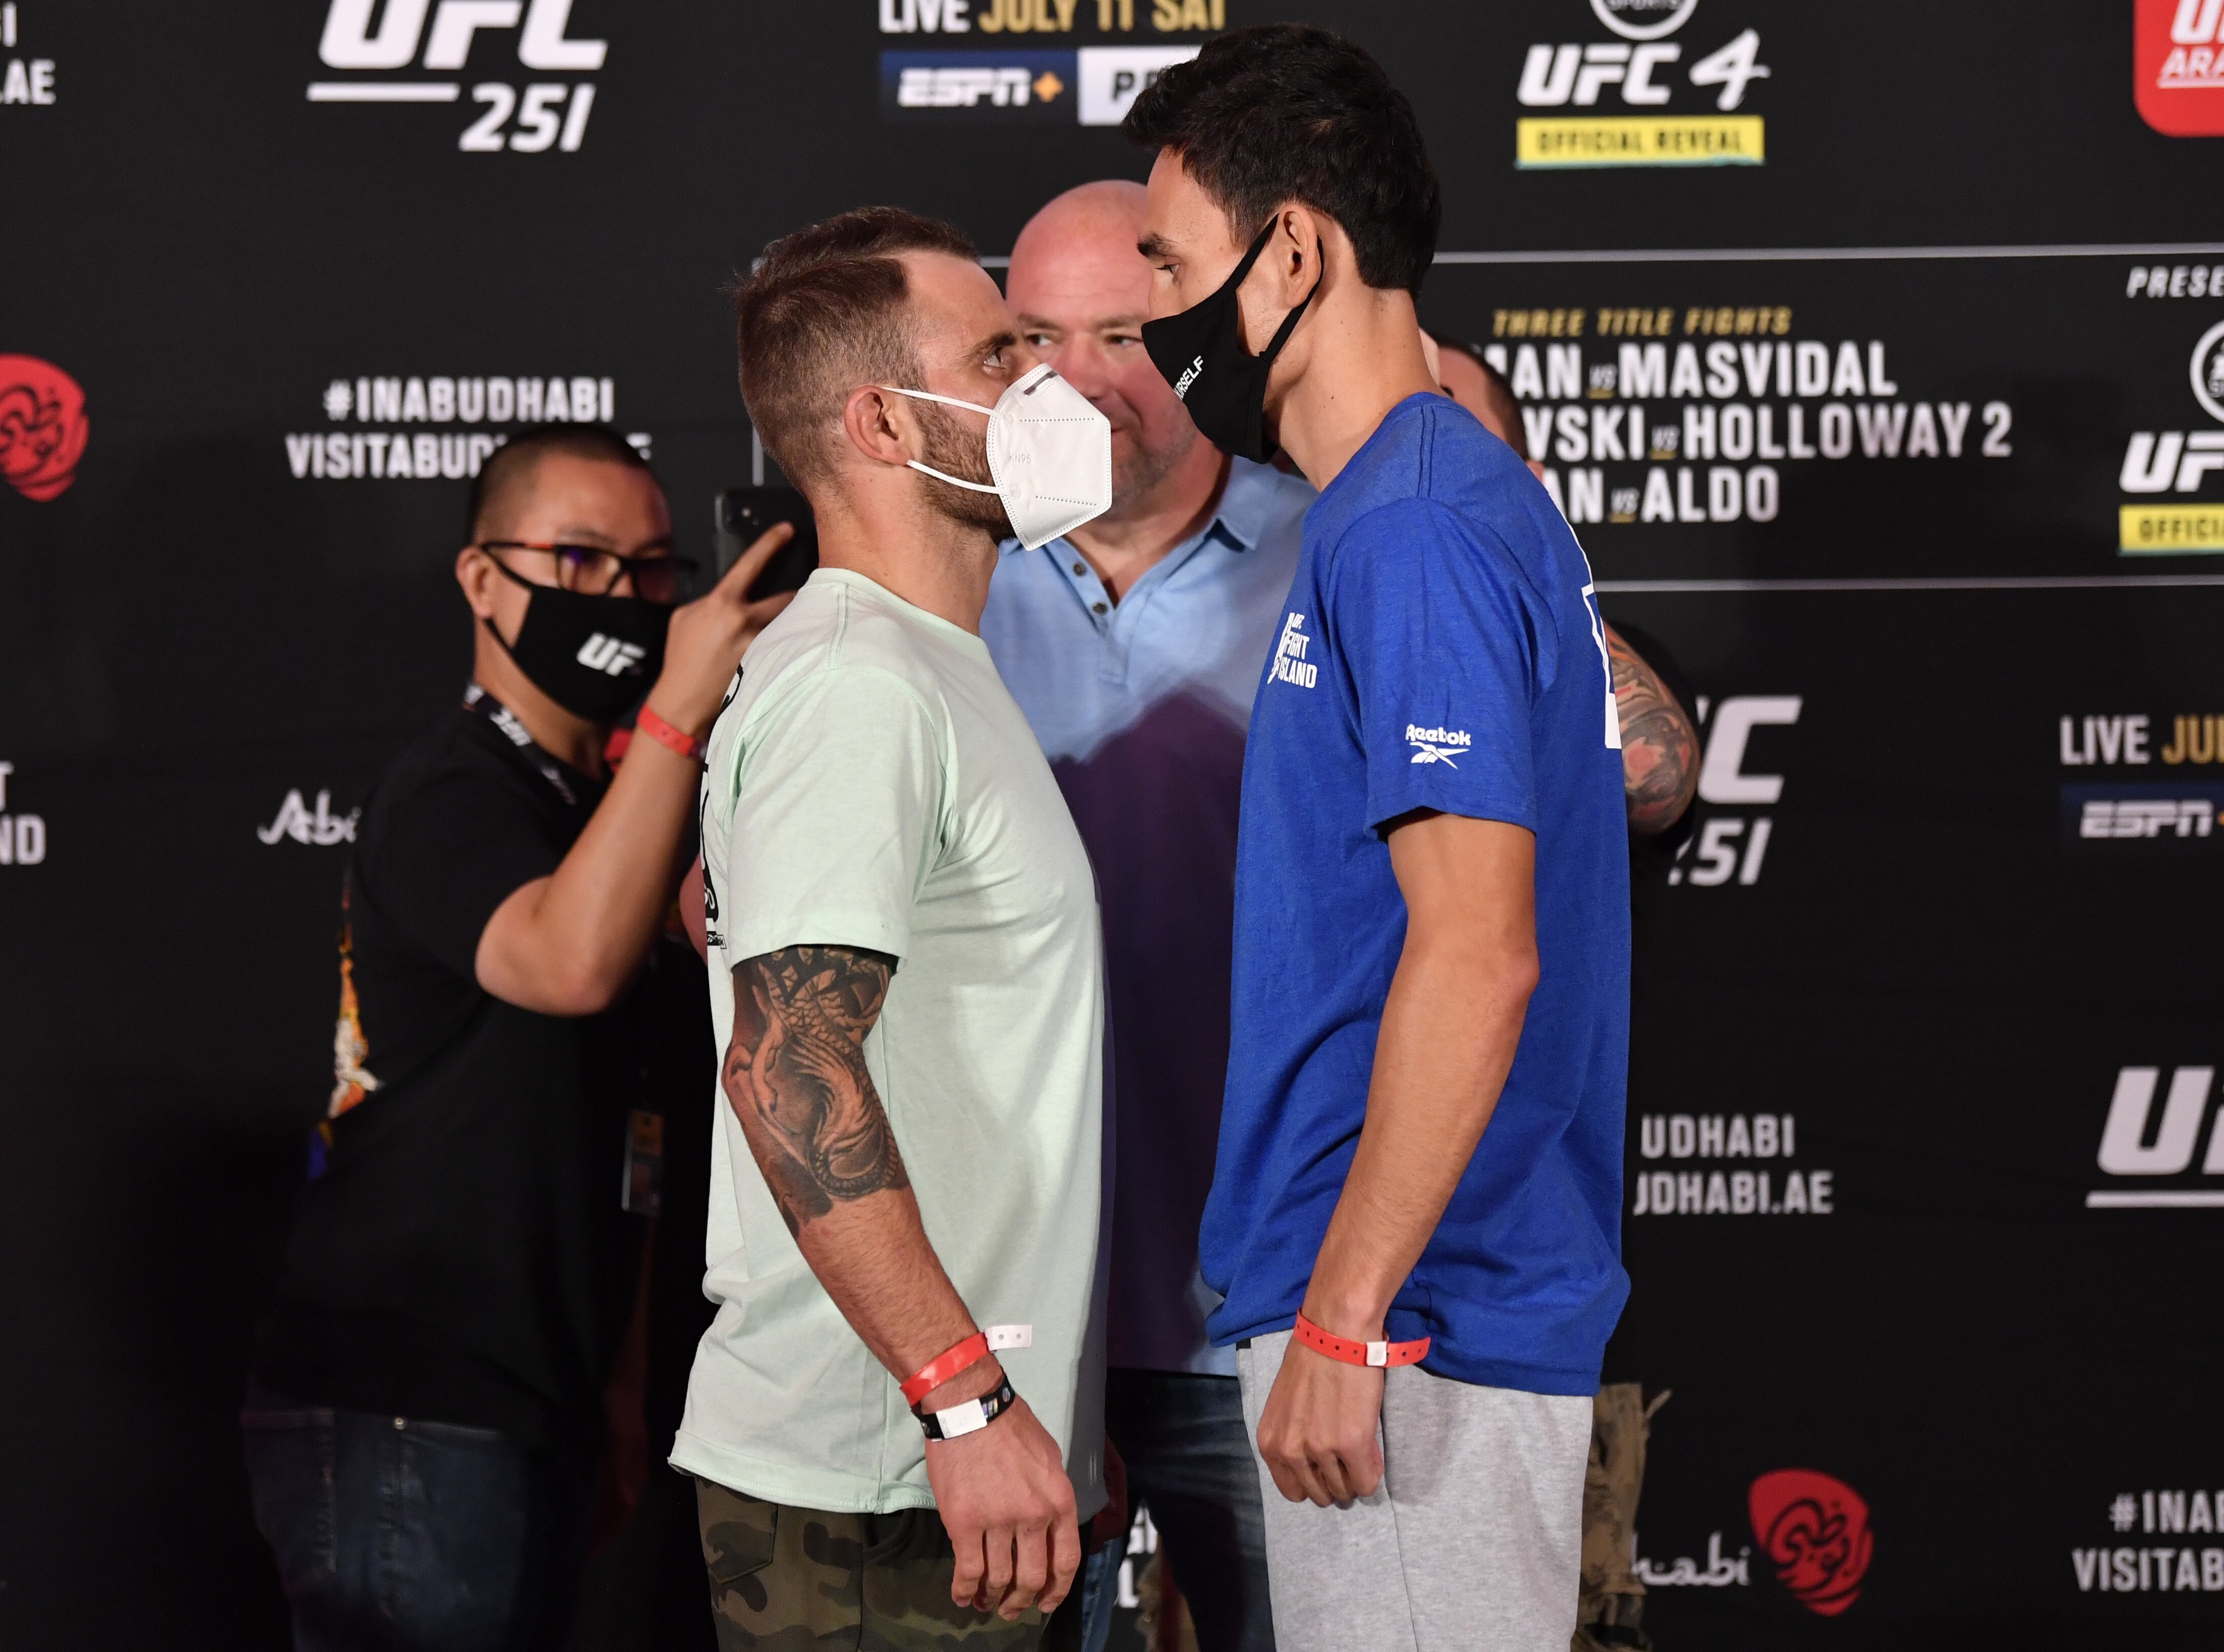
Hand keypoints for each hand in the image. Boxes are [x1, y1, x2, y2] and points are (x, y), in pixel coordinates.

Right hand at [646, 523, 796, 734]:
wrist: (685, 703)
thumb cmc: (682, 659)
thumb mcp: (684, 618)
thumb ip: (709, 600)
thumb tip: (731, 593)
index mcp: (721, 603)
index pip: (751, 563)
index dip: (771, 542)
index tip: (786, 529)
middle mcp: (744, 621)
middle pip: (788, 596)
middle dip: (800, 591)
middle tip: (813, 584)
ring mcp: (759, 645)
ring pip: (791, 622)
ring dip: (798, 620)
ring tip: (805, 621)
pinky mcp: (767, 665)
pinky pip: (786, 646)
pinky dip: (791, 644)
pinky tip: (794, 650)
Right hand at [924, 1389, 1080, 1620]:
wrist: (971, 1407)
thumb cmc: (1011, 1426)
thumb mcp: (1050, 1458)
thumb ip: (1053, 1495)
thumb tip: (1053, 1525)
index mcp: (1059, 1501)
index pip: (1065, 1561)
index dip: (1056, 1590)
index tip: (1045, 1603)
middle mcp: (1034, 1517)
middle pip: (1032, 1577)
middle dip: (1022, 1601)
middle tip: (1012, 1609)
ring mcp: (998, 1522)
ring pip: (999, 1578)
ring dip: (992, 1598)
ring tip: (985, 1603)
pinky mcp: (964, 1523)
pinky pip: (967, 1569)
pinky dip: (964, 1589)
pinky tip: (962, 1596)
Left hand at [1255, 1332, 1384, 1506]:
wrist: (1335, 1334)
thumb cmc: (1311, 1360)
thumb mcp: (1286, 1407)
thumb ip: (1294, 1438)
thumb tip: (1316, 1466)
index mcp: (1270, 1443)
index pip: (1293, 1490)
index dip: (1314, 1481)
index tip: (1326, 1467)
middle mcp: (1290, 1451)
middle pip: (1320, 1494)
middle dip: (1336, 1482)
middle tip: (1347, 1459)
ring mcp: (1321, 1450)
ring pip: (1344, 1491)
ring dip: (1355, 1477)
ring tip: (1360, 1450)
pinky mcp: (1351, 1444)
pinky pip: (1366, 1483)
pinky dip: (1372, 1474)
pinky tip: (1371, 1452)